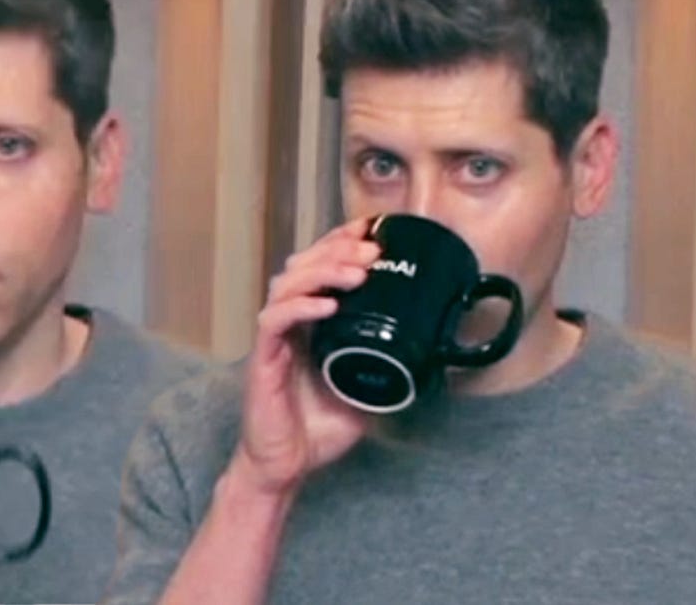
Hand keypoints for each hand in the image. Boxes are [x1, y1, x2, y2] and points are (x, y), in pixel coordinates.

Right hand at [232, 217, 379, 497]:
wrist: (285, 467)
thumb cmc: (317, 430)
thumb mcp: (367, 392)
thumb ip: (389, 369)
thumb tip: (432, 355)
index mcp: (310, 324)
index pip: (318, 266)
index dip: (341, 241)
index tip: (373, 229)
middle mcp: (289, 325)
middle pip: (301, 265)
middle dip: (337, 249)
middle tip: (372, 249)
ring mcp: (274, 341)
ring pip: (287, 285)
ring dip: (323, 271)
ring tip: (357, 272)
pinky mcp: (263, 362)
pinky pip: (274, 322)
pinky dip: (300, 308)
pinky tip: (327, 305)